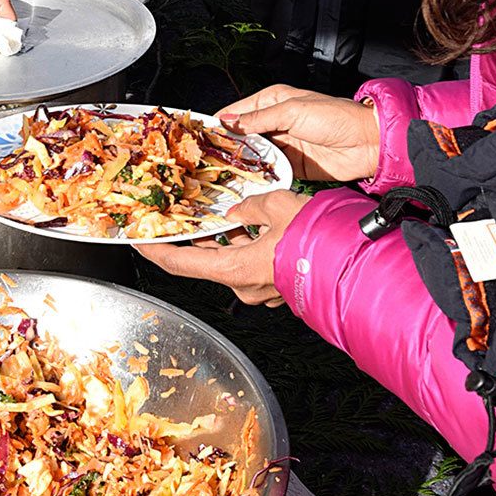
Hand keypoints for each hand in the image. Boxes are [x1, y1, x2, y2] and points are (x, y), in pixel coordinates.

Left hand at [135, 189, 310, 305]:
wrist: (357, 263)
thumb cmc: (319, 239)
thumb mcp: (278, 206)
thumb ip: (250, 207)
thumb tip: (238, 211)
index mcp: (235, 269)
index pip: (180, 264)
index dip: (155, 250)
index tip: (138, 238)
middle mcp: (244, 286)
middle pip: (204, 260)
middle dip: (190, 237)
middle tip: (177, 215)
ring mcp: (262, 289)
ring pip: (229, 260)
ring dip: (220, 238)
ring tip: (213, 212)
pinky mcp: (277, 285)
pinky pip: (250, 262)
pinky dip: (242, 244)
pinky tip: (247, 224)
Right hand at [217, 85, 379, 182]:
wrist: (368, 144)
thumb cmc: (335, 117)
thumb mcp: (293, 111)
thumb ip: (260, 119)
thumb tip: (228, 122)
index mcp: (273, 101)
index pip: (237, 111)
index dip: (219, 123)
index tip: (199, 136)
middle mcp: (274, 122)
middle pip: (242, 136)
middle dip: (225, 147)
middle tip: (204, 161)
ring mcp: (283, 145)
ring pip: (253, 155)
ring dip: (240, 164)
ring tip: (218, 175)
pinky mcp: (292, 166)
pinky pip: (268, 171)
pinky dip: (257, 177)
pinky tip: (243, 184)